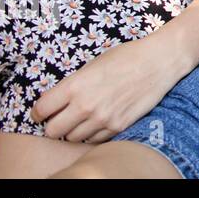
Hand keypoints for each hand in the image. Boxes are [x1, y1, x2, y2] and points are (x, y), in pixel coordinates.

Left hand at [30, 32, 186, 142]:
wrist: (159, 61)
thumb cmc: (126, 57)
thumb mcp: (93, 65)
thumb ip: (73, 85)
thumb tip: (58, 102)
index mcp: (75, 86)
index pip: (41, 110)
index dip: (39, 112)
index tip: (43, 112)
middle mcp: (85, 105)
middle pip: (52, 131)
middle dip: (53, 125)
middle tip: (60, 118)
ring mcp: (102, 118)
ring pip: (72, 138)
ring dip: (73, 131)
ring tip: (82, 119)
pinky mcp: (118, 126)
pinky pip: (93, 140)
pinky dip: (92, 134)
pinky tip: (98, 121)